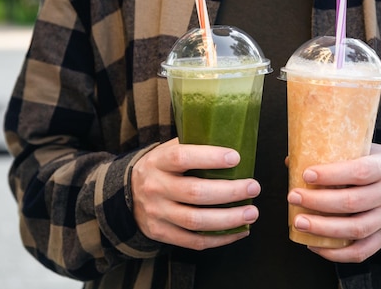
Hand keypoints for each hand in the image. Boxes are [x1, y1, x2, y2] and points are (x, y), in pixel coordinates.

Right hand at [131, 138, 260, 249]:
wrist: (127, 193)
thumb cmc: (161, 167)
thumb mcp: (168, 150)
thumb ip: (193, 144)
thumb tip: (232, 138)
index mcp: (158, 162)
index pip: (182, 157)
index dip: (210, 158)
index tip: (235, 157)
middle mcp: (155, 188)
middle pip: (195, 193)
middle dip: (229, 192)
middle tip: (253, 187)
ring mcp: (157, 213)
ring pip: (196, 221)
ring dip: (228, 219)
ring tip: (251, 213)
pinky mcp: (162, 233)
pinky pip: (194, 241)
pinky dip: (220, 239)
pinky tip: (239, 230)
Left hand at [287, 143, 380, 262]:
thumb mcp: (373, 150)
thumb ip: (340, 153)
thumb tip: (294, 160)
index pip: (359, 172)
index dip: (332, 174)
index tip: (306, 174)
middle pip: (353, 203)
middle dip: (319, 202)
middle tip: (293, 197)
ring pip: (356, 229)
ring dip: (324, 229)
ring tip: (299, 222)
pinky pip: (361, 251)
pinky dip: (336, 253)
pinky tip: (314, 245)